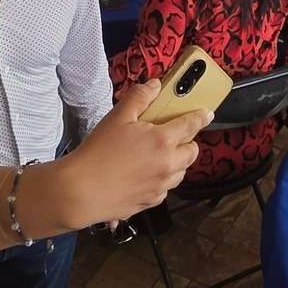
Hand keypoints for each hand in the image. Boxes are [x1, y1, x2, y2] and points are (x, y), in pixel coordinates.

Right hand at [50, 83, 208, 225]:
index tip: (207, 114)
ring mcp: (161, 186)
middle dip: (187, 142)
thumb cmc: (98, 152)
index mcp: (163, 141)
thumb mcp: (117, 117)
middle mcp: (168, 165)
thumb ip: (139, 97)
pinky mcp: (151, 202)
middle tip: (172, 136)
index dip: (201, 117)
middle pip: (192, 152)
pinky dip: (160, 180)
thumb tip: (155, 85)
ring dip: (175, 162)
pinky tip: (143, 175)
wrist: (80, 191)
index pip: (191, 125)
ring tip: (156, 156)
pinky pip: (164, 188)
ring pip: (180, 172)